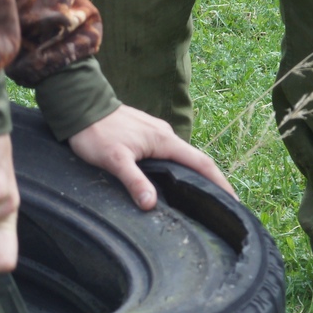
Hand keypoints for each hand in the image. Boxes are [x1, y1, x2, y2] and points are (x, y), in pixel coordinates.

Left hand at [67, 105, 237, 206]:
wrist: (80, 107)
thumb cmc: (96, 133)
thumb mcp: (114, 160)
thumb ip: (134, 181)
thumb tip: (151, 204)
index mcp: (164, 140)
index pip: (201, 163)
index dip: (220, 182)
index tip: (233, 200)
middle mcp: (165, 135)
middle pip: (195, 161)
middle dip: (211, 182)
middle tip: (221, 205)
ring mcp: (155, 134)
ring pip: (180, 158)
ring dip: (192, 175)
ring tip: (200, 197)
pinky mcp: (145, 135)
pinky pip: (167, 154)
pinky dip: (176, 168)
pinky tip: (171, 180)